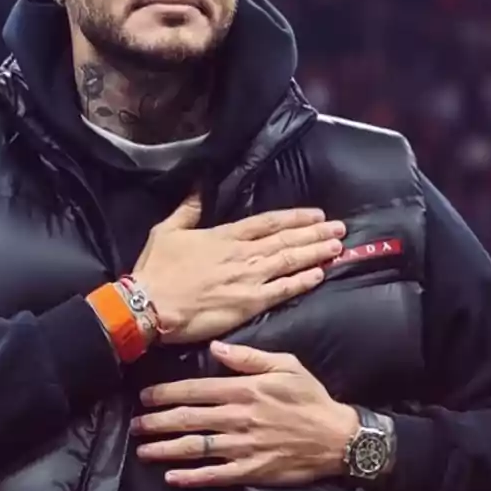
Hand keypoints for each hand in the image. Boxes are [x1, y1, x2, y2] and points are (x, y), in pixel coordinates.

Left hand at [131, 342, 359, 487]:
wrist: (337, 437)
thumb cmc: (310, 398)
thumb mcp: (285, 365)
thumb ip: (248, 356)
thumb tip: (216, 346)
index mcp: (245, 389)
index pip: (196, 390)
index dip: (166, 393)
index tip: (145, 395)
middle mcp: (239, 417)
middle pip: (189, 419)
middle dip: (157, 421)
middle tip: (135, 424)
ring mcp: (244, 446)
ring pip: (196, 447)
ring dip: (166, 449)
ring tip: (144, 449)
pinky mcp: (252, 470)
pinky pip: (216, 475)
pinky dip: (192, 477)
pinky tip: (172, 477)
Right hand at [133, 194, 345, 344]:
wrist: (151, 304)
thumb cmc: (156, 269)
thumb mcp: (166, 230)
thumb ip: (188, 209)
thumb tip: (199, 186)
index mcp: (225, 235)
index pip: (268, 222)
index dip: (295, 218)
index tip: (316, 214)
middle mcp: (243, 254)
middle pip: (286, 240)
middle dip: (315, 233)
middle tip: (340, 228)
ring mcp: (249, 278)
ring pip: (290, 261)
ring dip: (316, 253)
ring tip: (337, 246)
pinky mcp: (249, 303)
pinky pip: (283, 290)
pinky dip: (303, 281)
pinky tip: (320, 274)